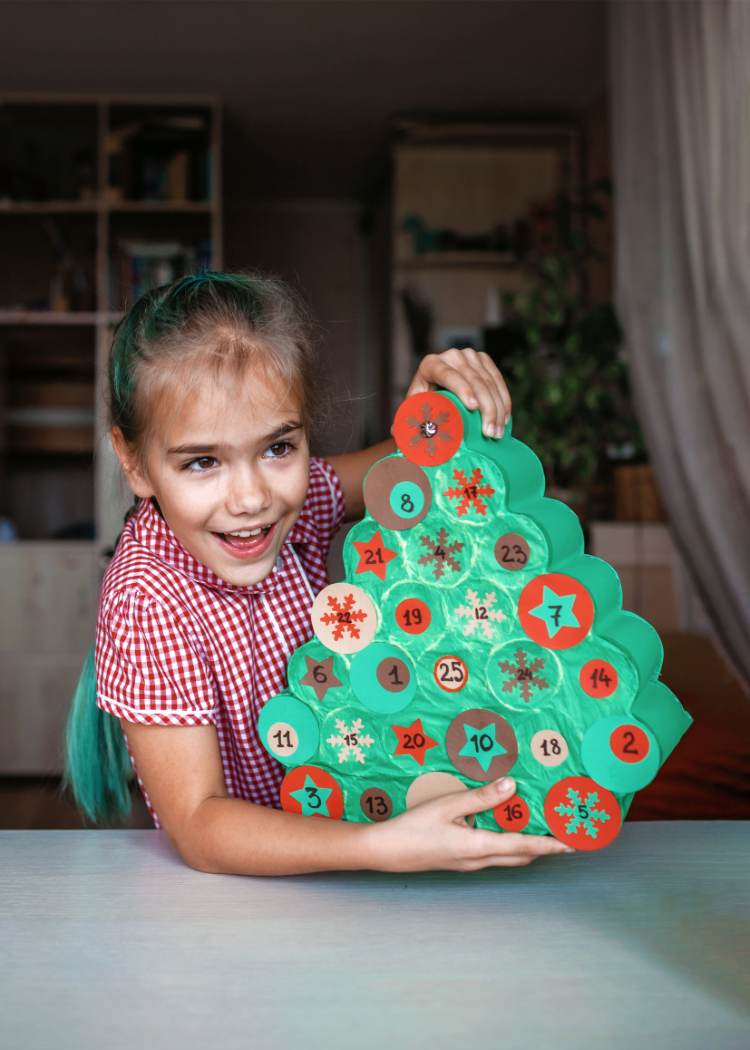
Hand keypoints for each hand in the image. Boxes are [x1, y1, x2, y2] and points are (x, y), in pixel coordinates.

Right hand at [368, 776, 573, 871]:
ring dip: (527, 846)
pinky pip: (493, 854)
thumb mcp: (447, 804)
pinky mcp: (461, 860)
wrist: (387, 851)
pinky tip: (505, 827)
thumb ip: (481, 796)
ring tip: (541, 828)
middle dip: (544, 847)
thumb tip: (512, 786)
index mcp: (478, 847)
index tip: (571, 844)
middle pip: (521, 856)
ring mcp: (469, 863)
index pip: (523, 846)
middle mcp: (478, 860)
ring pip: (508, 857)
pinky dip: (508, 843)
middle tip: (563, 834)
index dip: (549, 845)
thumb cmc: (414, 826)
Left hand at [405, 348, 511, 438]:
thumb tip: (396, 434)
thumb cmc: (421, 402)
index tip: (473, 408)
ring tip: (498, 432)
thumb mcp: (412, 409)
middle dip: (486, 408)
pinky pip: (498, 380)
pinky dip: (504, 400)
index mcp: (431, 364)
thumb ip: (405, 421)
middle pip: (473, 379)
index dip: (462, 389)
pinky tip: (505, 418)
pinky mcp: (484, 360)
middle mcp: (451, 355)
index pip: (448, 374)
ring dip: (498, 408)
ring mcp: (469, 356)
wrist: (433, 389)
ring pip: (489, 381)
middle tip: (490, 433)